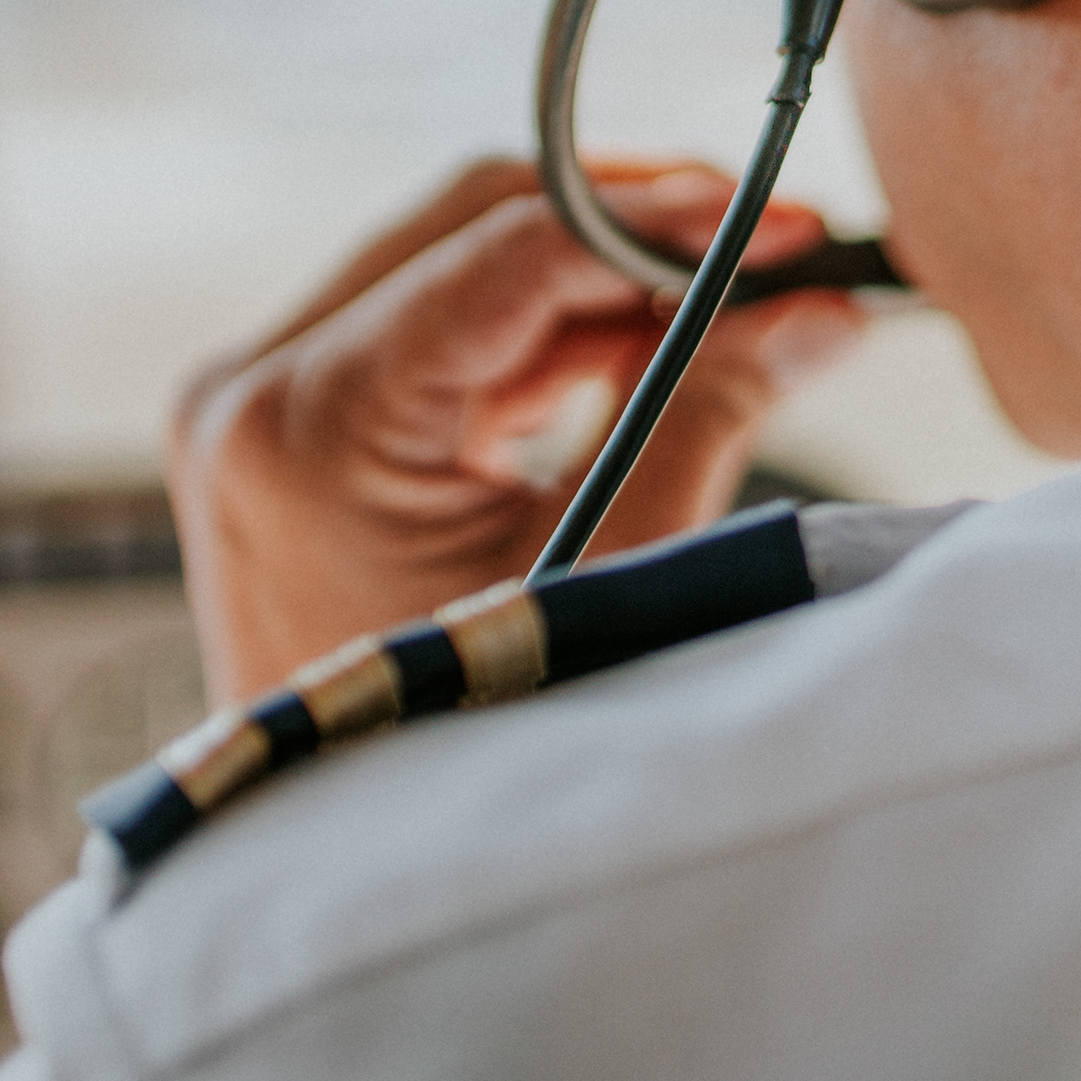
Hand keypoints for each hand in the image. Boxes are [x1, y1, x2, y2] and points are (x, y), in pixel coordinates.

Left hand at [169, 157, 866, 701]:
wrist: (345, 860)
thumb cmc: (470, 733)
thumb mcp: (603, 571)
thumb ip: (706, 415)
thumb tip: (825, 312)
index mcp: (305, 421)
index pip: (509, 253)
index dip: (660, 220)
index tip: (785, 221)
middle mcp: (255, 387)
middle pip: (474, 224)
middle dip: (636, 227)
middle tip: (779, 243)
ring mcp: (261, 401)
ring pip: (459, 262)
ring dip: (599, 274)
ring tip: (741, 296)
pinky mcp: (291, 426)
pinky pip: (437, 329)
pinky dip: (547, 329)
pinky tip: (663, 343)